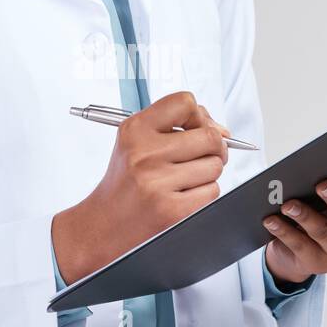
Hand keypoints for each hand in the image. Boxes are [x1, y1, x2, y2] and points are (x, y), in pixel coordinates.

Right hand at [52, 91, 230, 283]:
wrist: (104, 224)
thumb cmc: (125, 182)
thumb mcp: (135, 142)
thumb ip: (174, 126)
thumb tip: (222, 131)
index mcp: (135, 130)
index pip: (185, 103)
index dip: (200, 116)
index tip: (198, 129)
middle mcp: (145, 154)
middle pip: (210, 137)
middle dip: (213, 148)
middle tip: (201, 157)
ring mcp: (158, 183)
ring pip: (214, 166)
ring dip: (207, 174)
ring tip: (183, 180)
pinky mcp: (172, 210)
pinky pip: (212, 191)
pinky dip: (204, 194)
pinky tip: (182, 196)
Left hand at [263, 152, 326, 285]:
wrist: (305, 250)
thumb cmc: (326, 210)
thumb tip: (323, 160)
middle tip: (323, 184)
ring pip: (323, 231)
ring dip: (305, 216)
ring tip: (288, 205)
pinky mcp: (320, 264)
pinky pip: (300, 245)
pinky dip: (284, 231)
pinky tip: (272, 220)